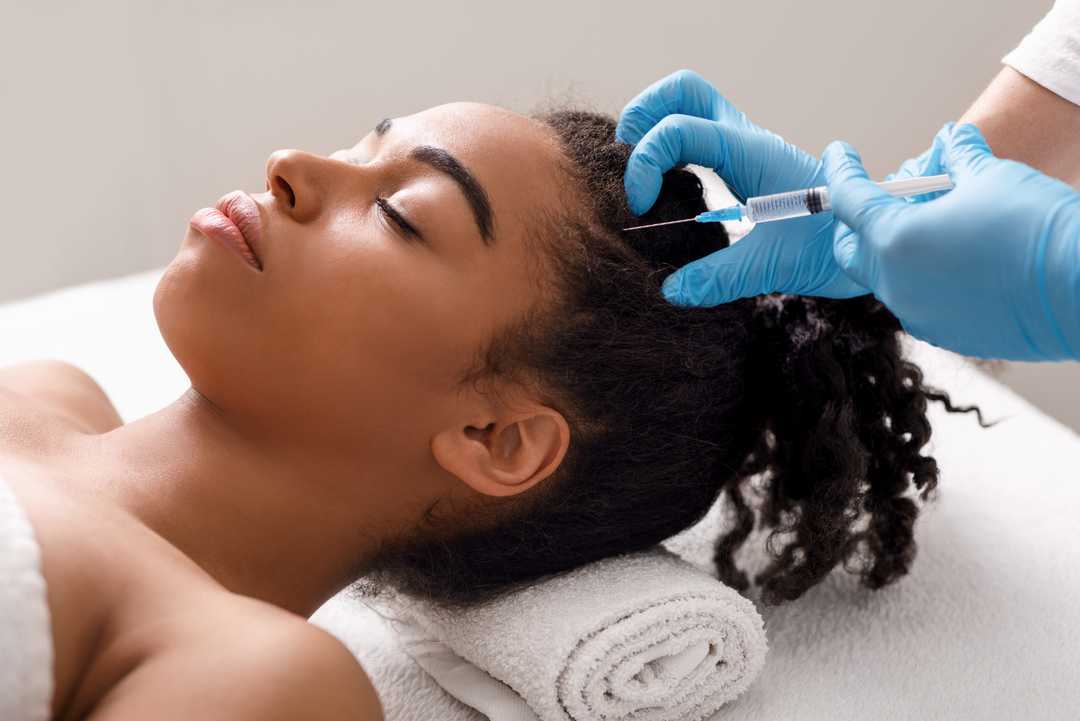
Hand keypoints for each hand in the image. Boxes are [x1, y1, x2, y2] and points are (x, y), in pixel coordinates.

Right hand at [618, 69, 866, 303]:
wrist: (874, 240)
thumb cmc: (833, 245)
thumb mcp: (774, 266)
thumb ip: (719, 278)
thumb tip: (670, 291)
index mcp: (749, 152)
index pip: (677, 130)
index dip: (645, 163)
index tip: (642, 208)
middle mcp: (743, 139)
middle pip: (680, 91)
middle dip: (642, 116)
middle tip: (627, 164)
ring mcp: (743, 147)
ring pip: (687, 105)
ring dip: (653, 130)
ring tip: (641, 180)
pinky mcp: (744, 164)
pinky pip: (697, 136)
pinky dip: (670, 152)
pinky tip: (666, 193)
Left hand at [825, 123, 1079, 360]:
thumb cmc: (1037, 229)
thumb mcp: (992, 176)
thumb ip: (957, 158)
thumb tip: (951, 140)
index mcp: (893, 240)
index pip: (848, 199)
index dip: (841, 170)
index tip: (840, 154)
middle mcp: (894, 283)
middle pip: (852, 248)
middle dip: (858, 220)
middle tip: (882, 198)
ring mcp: (916, 313)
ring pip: (886, 276)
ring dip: (894, 249)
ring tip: (931, 224)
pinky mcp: (943, 333)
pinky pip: (917, 300)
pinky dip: (923, 276)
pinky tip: (955, 259)